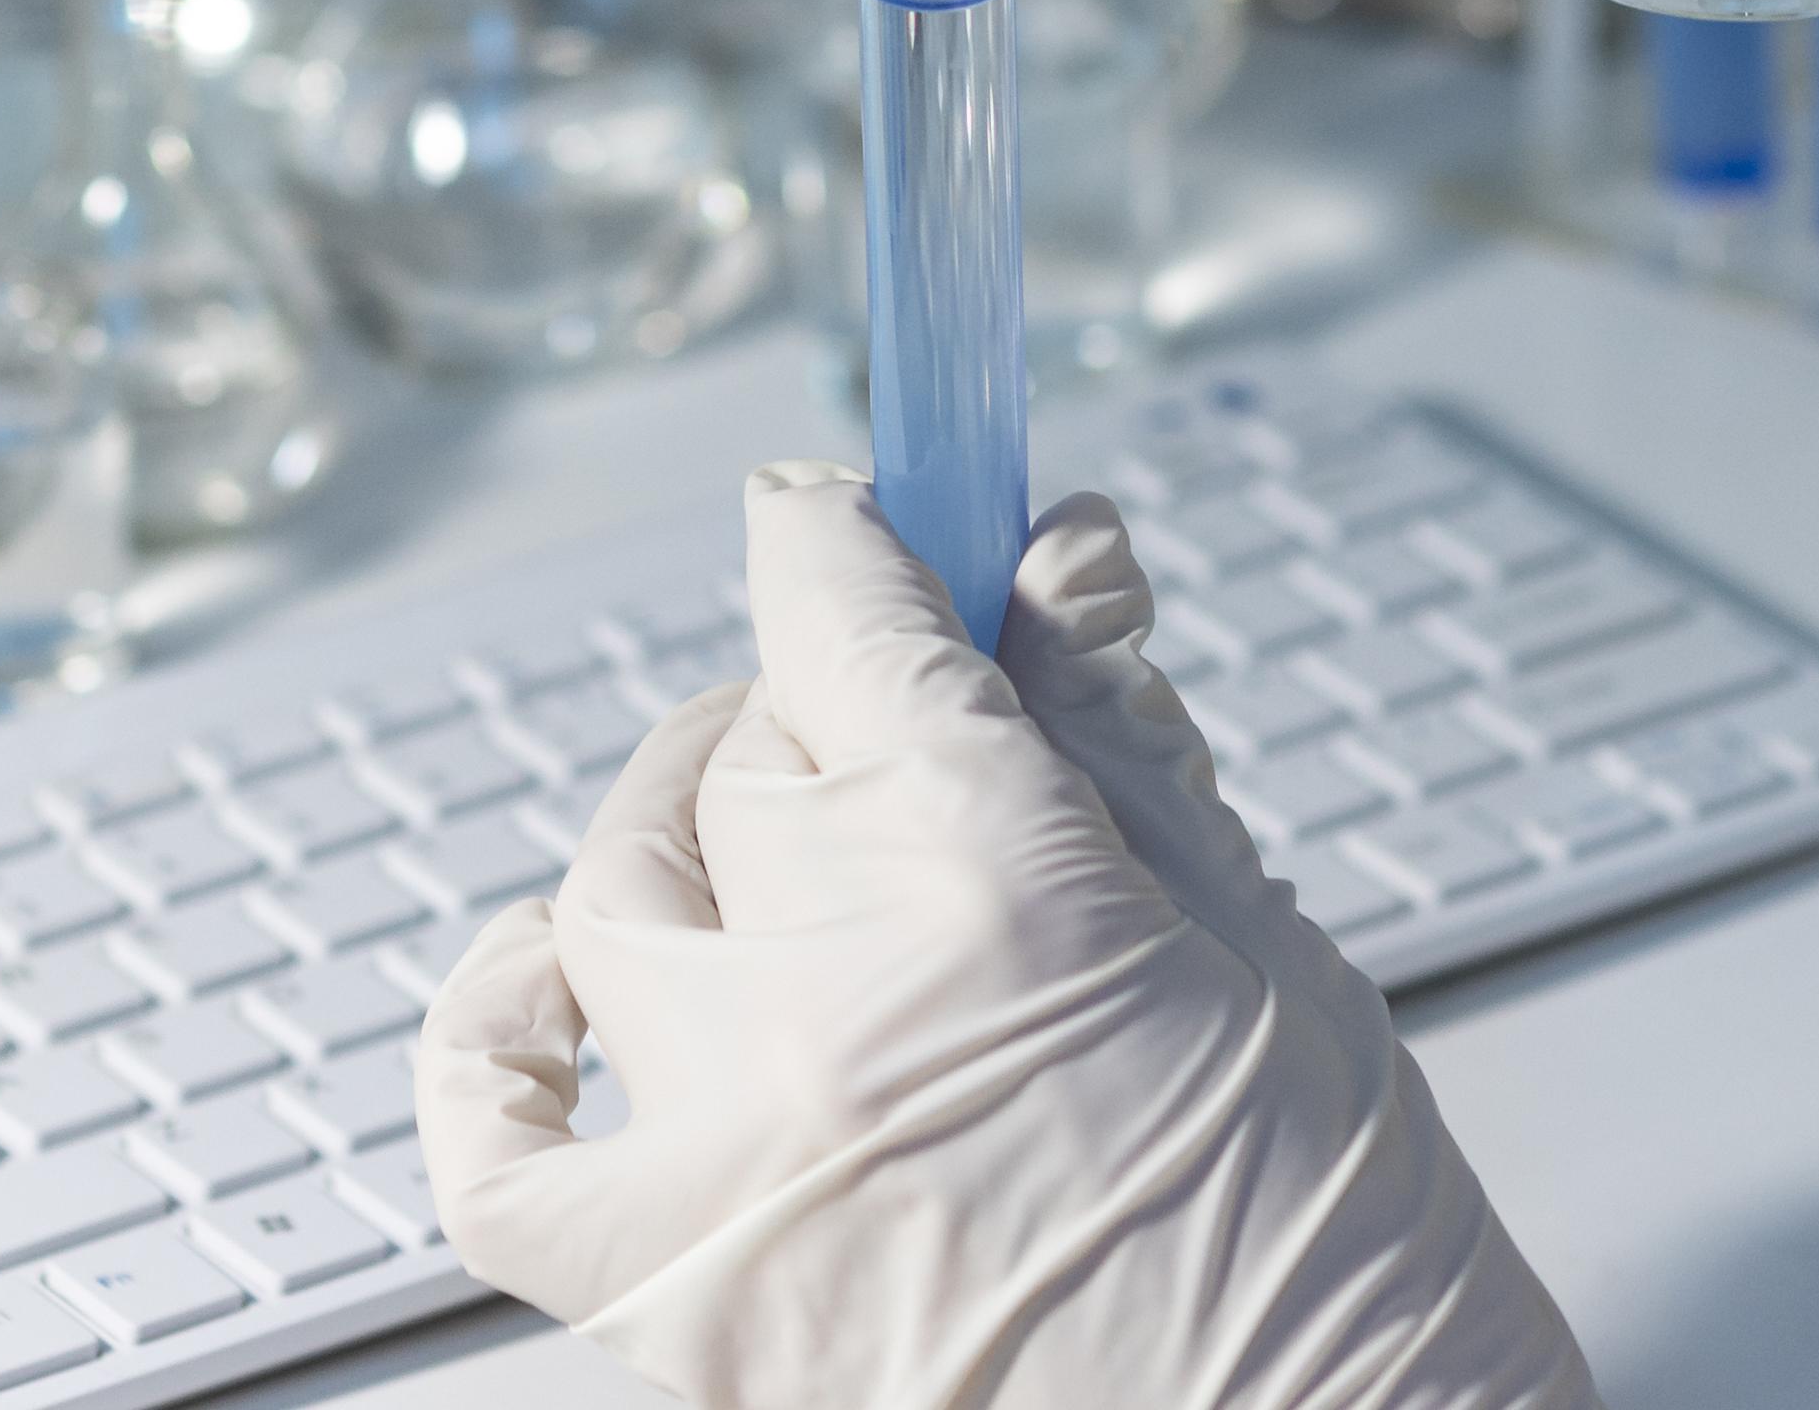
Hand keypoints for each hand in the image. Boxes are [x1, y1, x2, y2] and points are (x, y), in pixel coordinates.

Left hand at [416, 468, 1594, 1409]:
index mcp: (997, 874)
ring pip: (619, 903)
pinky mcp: (682, 1303)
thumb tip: (1059, 552)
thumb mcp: (1256, 939)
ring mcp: (736, 1155)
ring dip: (684, 840)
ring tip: (763, 848)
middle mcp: (834, 998)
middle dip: (822, 716)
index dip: (847, 538)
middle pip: (747, 758)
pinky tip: (533, 991)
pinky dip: (490, 1050)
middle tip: (902, 737)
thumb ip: (1113, 735)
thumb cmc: (1328, 1247)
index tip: (851, 515)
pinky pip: (495, 1151)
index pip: (843, 614)